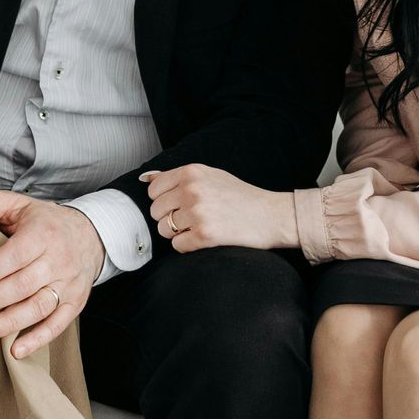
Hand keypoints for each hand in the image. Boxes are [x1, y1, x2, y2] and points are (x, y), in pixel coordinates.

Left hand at [0, 189, 104, 358]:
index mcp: (43, 233)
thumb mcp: (17, 205)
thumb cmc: (44, 222)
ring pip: (38, 307)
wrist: (90, 235)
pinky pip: (57, 324)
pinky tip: (15, 350)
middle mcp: (59, 259)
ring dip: (10, 322)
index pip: (14, 255)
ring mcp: (69, 284)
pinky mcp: (75, 303)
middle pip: (23, 284)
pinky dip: (37, 339)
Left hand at [141, 163, 296, 254]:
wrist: (272, 215)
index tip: (178, 204)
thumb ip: (179, 177)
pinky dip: (187, 245)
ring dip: (177, 233)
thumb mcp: (211, 175)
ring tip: (198, 228)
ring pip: (164, 229)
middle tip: (190, 219)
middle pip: (156, 210)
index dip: (163, 200)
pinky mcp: (204, 235)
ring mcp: (198, 213)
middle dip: (169, 217)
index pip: (153, 189)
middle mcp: (192, 190)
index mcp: (192, 172)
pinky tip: (203, 238)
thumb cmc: (242, 196)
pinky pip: (177, 245)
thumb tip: (146, 179)